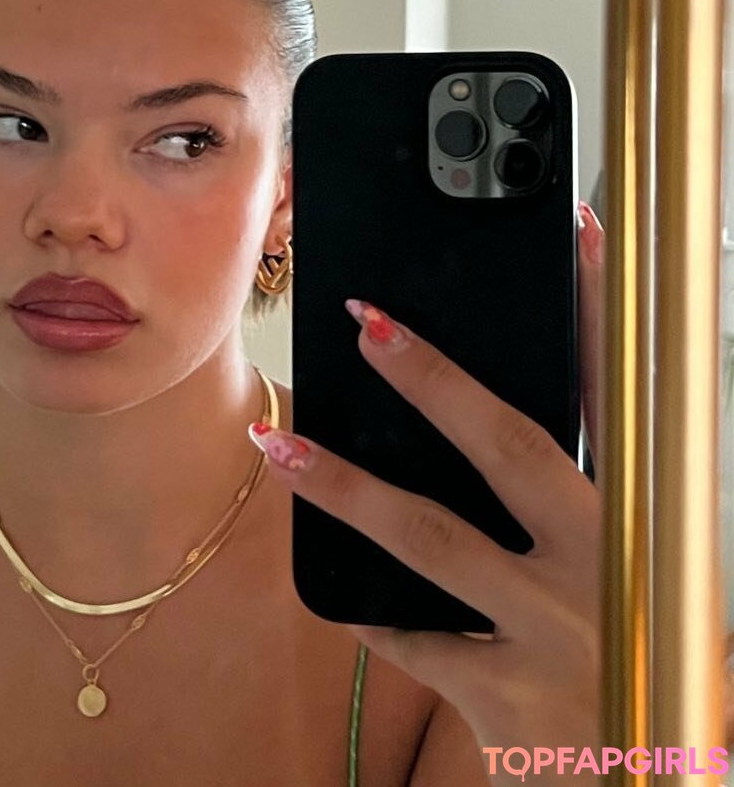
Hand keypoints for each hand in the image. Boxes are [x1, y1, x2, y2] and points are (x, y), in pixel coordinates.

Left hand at [249, 202, 604, 780]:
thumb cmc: (660, 667)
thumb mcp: (647, 578)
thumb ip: (586, 513)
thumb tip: (514, 443)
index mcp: (649, 527)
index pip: (620, 399)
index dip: (594, 310)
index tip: (565, 232)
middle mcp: (607, 571)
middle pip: (510, 450)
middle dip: (435, 380)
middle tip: (366, 322)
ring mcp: (554, 636)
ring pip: (428, 540)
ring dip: (343, 485)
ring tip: (276, 444)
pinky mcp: (507, 702)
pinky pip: (411, 638)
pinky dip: (369, 610)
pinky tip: (331, 586)